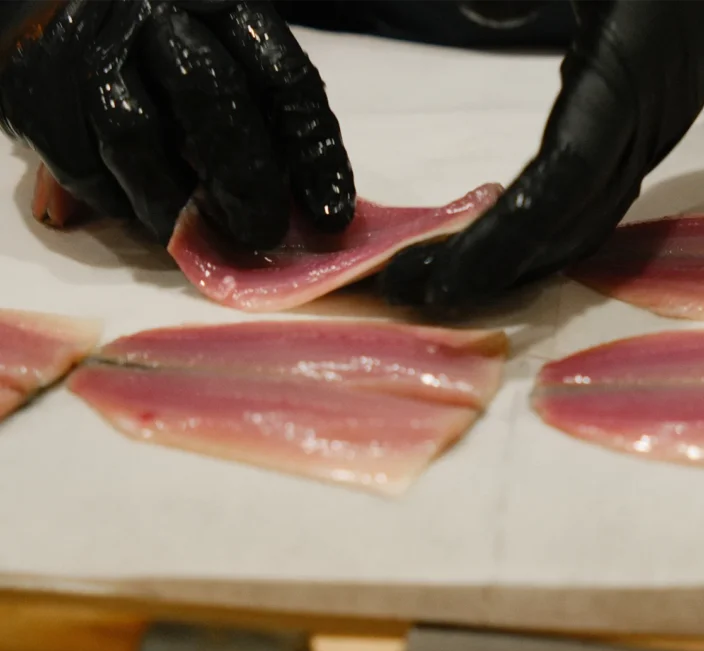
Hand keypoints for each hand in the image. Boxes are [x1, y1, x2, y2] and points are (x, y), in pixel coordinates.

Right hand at [0, 0, 354, 247]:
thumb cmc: (164, 39)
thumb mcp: (223, 48)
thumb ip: (262, 110)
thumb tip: (310, 205)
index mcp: (220, 0)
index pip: (285, 76)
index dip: (315, 154)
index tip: (331, 214)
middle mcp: (152, 11)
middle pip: (212, 99)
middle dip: (245, 180)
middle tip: (262, 234)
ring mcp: (89, 46)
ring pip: (138, 138)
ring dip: (174, 204)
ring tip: (197, 234)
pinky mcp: (33, 86)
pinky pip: (81, 164)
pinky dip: (118, 202)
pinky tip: (142, 211)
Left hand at [379, 0, 703, 309]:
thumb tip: (478, 14)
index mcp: (634, 70)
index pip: (565, 179)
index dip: (505, 238)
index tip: (439, 279)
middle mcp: (654, 114)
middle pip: (573, 218)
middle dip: (497, 266)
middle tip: (412, 291)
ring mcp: (659, 122)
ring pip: (591, 216)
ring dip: (522, 258)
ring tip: (448, 280)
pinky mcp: (654, 118)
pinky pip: (600, 192)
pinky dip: (549, 229)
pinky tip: (507, 243)